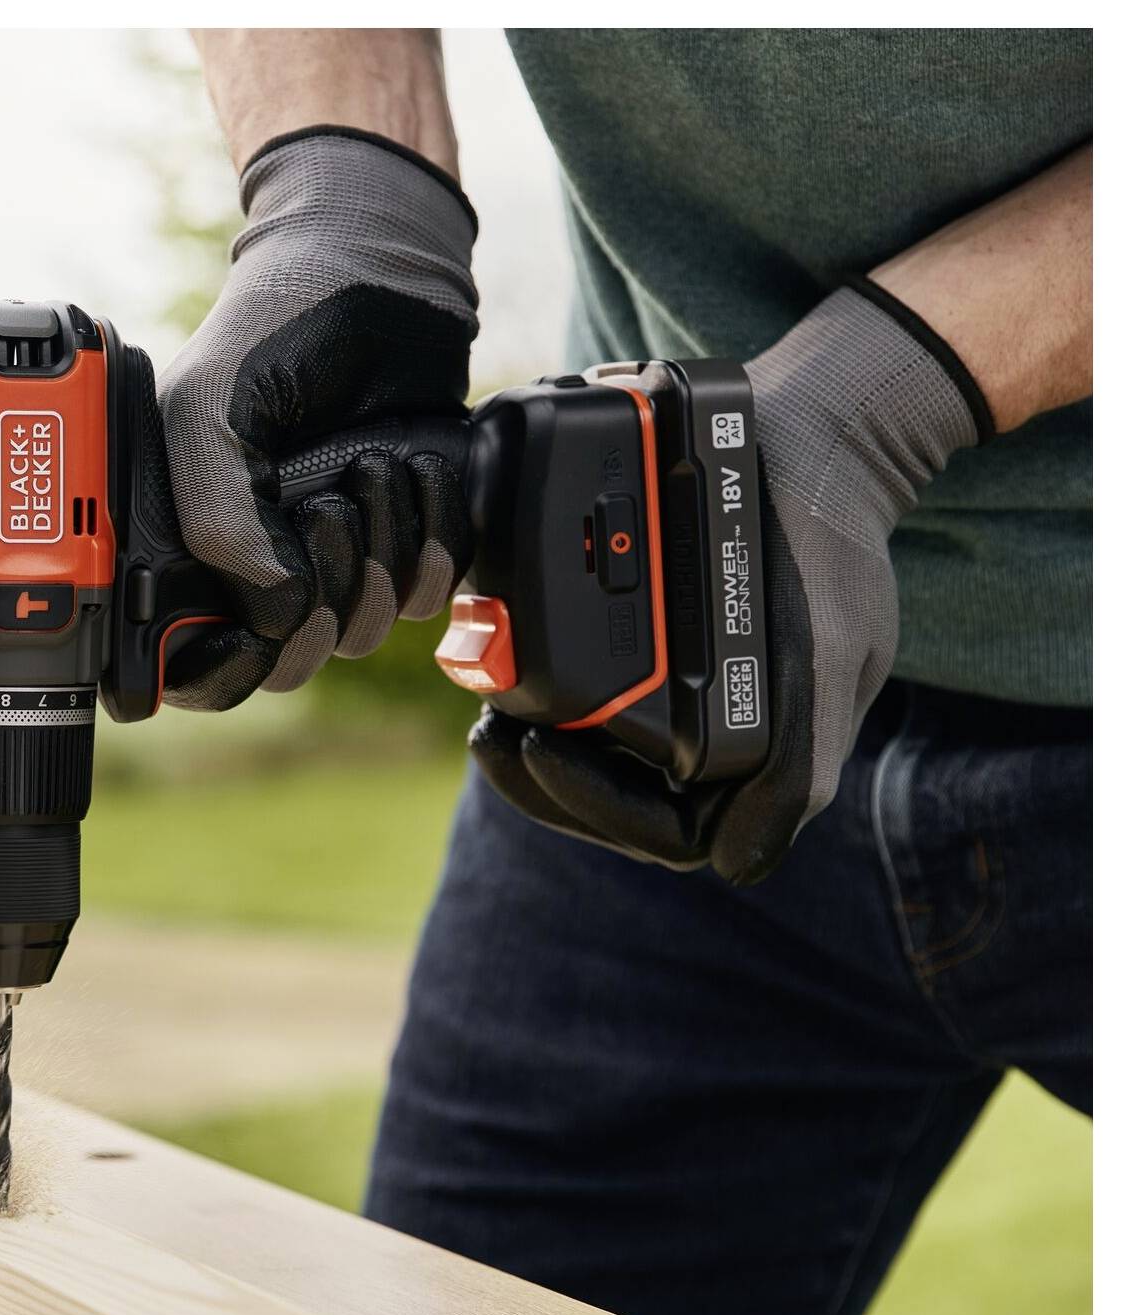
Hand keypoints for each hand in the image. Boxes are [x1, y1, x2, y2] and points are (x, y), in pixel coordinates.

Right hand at [157, 126, 480, 710]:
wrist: (372, 270)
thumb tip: (280, 614)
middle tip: (325, 506)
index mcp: (192, 550)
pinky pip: (429, 592)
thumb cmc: (272, 331)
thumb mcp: (208, 413)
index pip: (198, 668)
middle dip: (320, 595)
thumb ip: (219, 522)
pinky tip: (414, 468)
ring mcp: (337, 559)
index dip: (225, 669)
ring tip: (370, 461)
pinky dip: (432, 534)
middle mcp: (263, 568)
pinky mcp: (408, 540)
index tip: (259, 627)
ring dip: (380, 549)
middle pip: (292, 660)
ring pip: (364, 629)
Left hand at [470, 283, 989, 883]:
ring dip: (533, 752)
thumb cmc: (828, 551)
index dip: (596, 807)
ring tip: (488, 713)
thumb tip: (736, 864)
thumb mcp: (830, 651)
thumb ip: (795, 762)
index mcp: (761, 757)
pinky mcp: (649, 657)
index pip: (665, 835)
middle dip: (544, 785)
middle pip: (613, 808)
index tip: (539, 749)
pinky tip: (503, 673)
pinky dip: (541, 699)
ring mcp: (679, 703)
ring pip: (591, 766)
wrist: (811, 445)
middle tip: (491, 736)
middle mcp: (714, 741)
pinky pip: (584, 703)